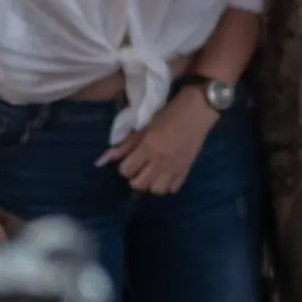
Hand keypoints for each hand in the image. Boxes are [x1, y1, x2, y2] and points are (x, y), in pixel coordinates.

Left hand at [97, 92, 216, 194]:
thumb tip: (103, 159)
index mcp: (148, 148)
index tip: (129, 159)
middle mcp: (160, 162)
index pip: (126, 170)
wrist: (198, 111)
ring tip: (152, 174)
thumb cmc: (169, 114)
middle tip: (139, 167)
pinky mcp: (186, 170)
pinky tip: (166, 175)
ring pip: (156, 190)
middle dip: (135, 178)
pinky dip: (167, 185)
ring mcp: (174, 168)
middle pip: (139, 184)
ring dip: (151, 184)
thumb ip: (125, 145)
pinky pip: (173, 189)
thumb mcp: (144, 126)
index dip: (125, 166)